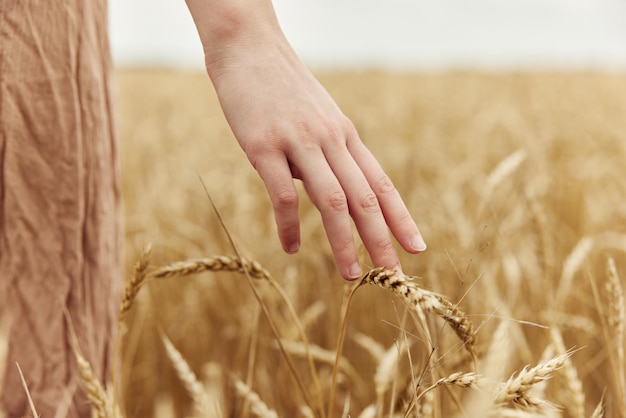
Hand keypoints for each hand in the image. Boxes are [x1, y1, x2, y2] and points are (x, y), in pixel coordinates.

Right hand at [199, 12, 425, 279]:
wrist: (249, 47)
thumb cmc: (281, 87)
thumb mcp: (316, 117)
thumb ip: (327, 153)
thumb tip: (329, 190)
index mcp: (345, 135)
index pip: (381, 183)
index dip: (401, 218)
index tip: (417, 248)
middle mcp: (330, 139)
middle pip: (364, 197)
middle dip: (381, 238)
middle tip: (393, 274)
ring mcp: (299, 141)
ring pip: (332, 200)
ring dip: (343, 241)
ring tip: (352, 275)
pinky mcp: (264, 145)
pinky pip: (282, 194)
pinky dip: (289, 226)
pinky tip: (291, 248)